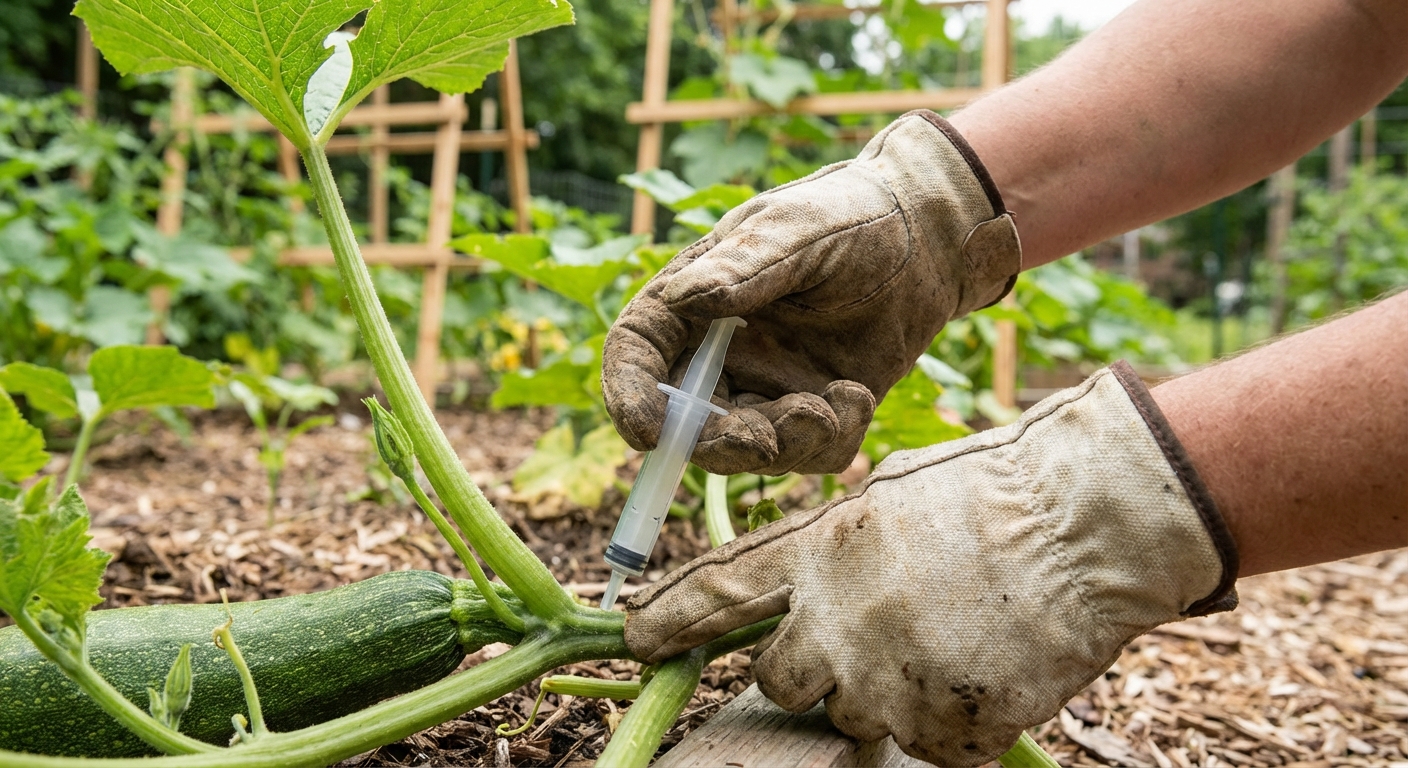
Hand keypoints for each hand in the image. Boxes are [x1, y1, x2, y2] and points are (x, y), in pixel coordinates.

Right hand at [602, 111, 1020, 475]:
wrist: (930, 241)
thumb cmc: (854, 215)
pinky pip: (806, 453)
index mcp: (693, 298)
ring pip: (746, 447)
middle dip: (723, 442)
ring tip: (839, 401)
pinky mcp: (812, 408)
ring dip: (786, 443)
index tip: (647, 434)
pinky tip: (859, 396)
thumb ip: (746, 265)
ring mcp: (765, 384)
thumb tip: (683, 297)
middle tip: (769, 438)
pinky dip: (832, 439)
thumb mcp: (799, 229)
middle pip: (686, 421)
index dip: (629, 395)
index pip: (637, 351)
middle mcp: (718, 350)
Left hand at [624, 363, 1237, 766]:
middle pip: (778, 679)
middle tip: (867, 639)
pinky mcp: (945, 725)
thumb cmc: (994, 491)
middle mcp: (840, 620)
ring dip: (886, 693)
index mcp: (822, 550)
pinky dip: (947, 718)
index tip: (632, 636)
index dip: (670, 617)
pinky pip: (924, 743)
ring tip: (945, 639)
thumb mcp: (890, 494)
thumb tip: (800, 587)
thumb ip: (833, 546)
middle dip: (809, 667)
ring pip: (852, 718)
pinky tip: (983, 666)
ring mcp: (892, 679)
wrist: (1087, 525)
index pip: (719, 591)